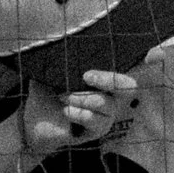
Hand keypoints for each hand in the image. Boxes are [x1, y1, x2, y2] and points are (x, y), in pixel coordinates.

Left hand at [19, 69, 137, 151]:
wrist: (33, 120)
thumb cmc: (46, 92)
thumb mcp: (51, 72)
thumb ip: (61, 59)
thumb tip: (62, 41)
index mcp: (104, 79)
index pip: (128, 69)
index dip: (140, 64)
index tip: (135, 58)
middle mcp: (111, 96)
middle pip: (128, 87)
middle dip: (108, 80)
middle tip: (86, 76)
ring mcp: (106, 115)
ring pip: (106, 104)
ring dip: (83, 98)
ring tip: (63, 97)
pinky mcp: (97, 131)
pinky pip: (94, 120)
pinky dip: (79, 113)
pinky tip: (66, 110)